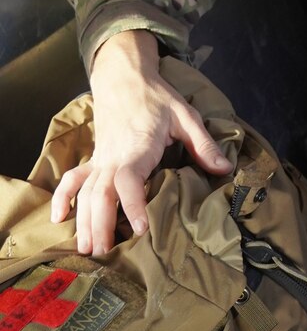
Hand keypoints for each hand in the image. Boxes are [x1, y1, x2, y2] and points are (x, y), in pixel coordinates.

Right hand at [50, 31, 232, 256]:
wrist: (125, 77)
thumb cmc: (157, 96)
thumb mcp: (185, 115)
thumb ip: (203, 144)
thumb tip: (224, 169)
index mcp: (136, 148)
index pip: (129, 181)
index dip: (133, 205)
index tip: (140, 228)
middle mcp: (113, 157)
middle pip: (100, 194)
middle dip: (100, 224)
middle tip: (103, 253)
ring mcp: (101, 159)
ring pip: (85, 192)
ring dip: (83, 221)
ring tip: (86, 249)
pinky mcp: (95, 158)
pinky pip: (73, 179)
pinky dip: (62, 197)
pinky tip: (57, 218)